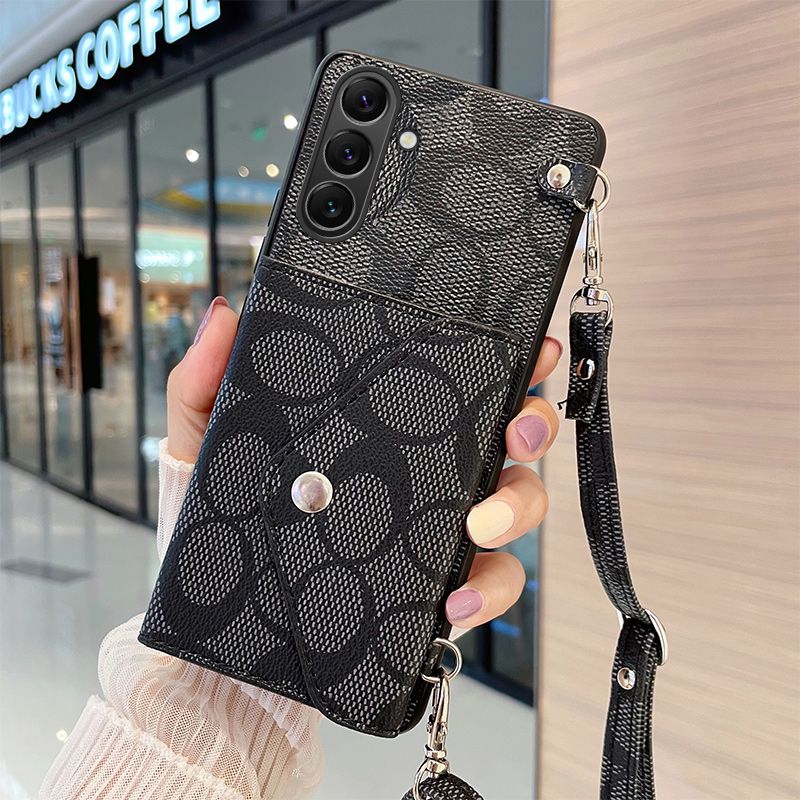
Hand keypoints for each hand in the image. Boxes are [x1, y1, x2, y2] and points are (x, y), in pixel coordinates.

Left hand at [168, 296, 561, 629]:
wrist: (230, 611)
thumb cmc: (227, 518)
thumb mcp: (209, 443)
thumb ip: (208, 381)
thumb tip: (226, 314)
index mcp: (388, 427)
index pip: (459, 381)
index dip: (507, 360)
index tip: (529, 347)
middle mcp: (427, 470)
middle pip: (509, 437)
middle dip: (532, 425)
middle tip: (517, 433)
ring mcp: (439, 527)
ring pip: (517, 504)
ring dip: (517, 507)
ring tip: (479, 525)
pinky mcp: (439, 584)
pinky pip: (492, 583)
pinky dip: (489, 589)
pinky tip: (455, 598)